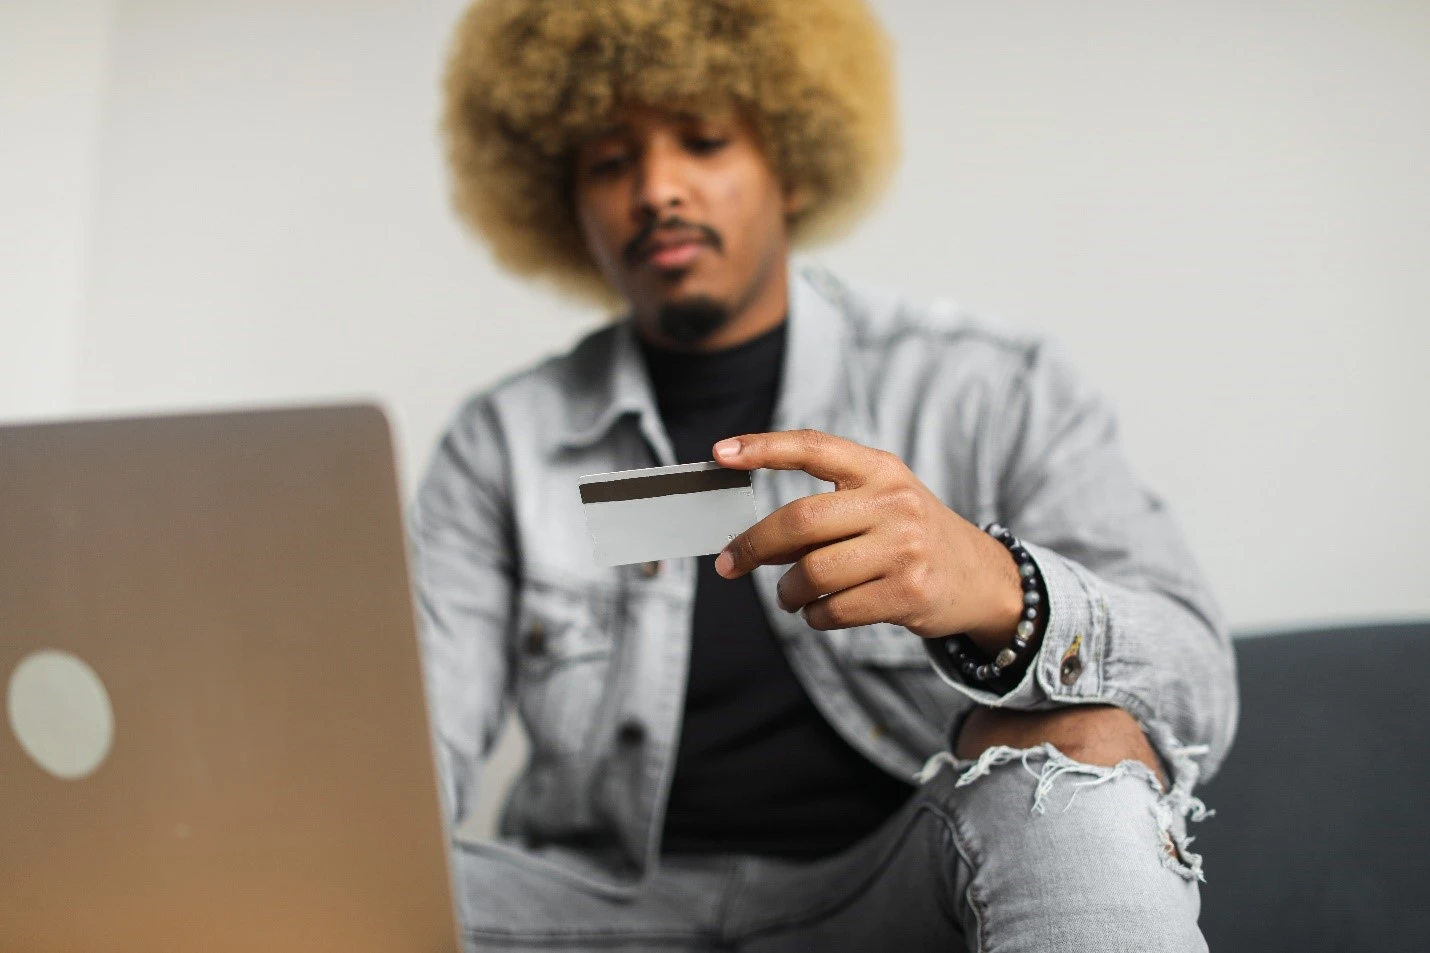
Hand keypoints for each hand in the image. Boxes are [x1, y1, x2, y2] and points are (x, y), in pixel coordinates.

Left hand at [711, 429, 1025, 652]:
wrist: (984, 578)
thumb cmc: (913, 538)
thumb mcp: (881, 504)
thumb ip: (825, 513)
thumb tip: (751, 540)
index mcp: (880, 469)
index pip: (813, 447)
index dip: (764, 447)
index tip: (721, 453)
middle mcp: (894, 502)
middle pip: (800, 520)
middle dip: (753, 546)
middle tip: (729, 563)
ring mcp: (904, 548)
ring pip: (812, 572)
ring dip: (786, 591)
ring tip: (789, 596)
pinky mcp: (909, 592)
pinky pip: (834, 609)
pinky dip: (814, 616)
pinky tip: (819, 612)